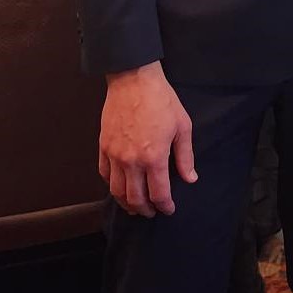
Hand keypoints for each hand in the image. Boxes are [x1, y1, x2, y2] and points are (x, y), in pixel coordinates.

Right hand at [98, 62, 195, 216]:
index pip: (159, 193)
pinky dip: (111, 185)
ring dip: (126, 203)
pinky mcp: (103, 147)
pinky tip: (120, 186)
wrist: (134, 81)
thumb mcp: (182, 127)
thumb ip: (185, 156)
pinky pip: (104, 174)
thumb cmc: (161, 101)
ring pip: (116, 191)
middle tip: (152, 212)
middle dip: (145, 209)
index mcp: (154, 157)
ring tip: (135, 206)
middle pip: (135, 198)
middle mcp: (131, 161)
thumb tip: (190, 178)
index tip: (169, 209)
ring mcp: (114, 155)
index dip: (165, 206)